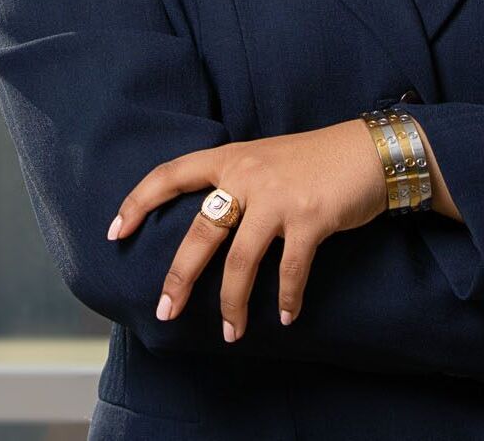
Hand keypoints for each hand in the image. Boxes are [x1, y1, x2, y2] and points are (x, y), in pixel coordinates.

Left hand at [105, 118, 390, 341]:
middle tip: (166, 311)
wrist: (367, 151)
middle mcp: (248, 175)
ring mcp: (278, 198)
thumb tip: (210, 223)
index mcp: (232, 158)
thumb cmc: (315, 159)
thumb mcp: (266, 159)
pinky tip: (284, 316)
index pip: (172, 174)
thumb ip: (238, 182)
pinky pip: (288, 270)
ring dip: (233, 303)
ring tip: (231, 332)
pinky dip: (285, 298)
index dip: (139, 201)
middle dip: (180, 278)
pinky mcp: (309, 218)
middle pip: (200, 232)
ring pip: (240, 261)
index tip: (115, 231)